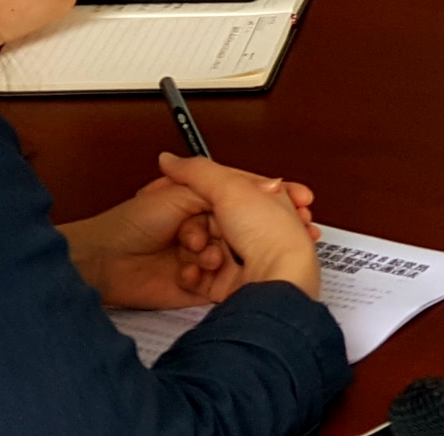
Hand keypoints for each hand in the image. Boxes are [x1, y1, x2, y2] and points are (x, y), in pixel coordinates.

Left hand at [62, 174, 244, 308]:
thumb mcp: (180, 194)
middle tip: (208, 237)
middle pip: (237, 233)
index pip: (238, 205)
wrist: (104, 261)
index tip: (253, 210)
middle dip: (228, 236)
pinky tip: (186, 274)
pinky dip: (203, 278)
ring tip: (198, 255)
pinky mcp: (196, 287)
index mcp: (200, 204)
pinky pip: (216, 284)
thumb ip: (220, 189)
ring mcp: (200, 260)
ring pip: (229, 259)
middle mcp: (204, 231)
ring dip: (215, 257)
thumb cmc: (133, 222)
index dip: (246, 209)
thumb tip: (265, 183)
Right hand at [154, 152, 322, 298]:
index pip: (227, 190)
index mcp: (264, 200)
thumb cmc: (268, 234)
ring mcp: (244, 260)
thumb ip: (199, 171)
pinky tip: (192, 271)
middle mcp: (257, 230)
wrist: (273, 282)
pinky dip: (192, 275)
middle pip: (211, 222)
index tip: (182, 192)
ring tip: (197, 249)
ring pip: (202, 250)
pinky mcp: (230, 285)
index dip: (204, 191)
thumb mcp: (229, 187)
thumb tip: (170, 159)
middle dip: (195, 228)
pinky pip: (200, 277)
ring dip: (193, 252)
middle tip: (192, 229)